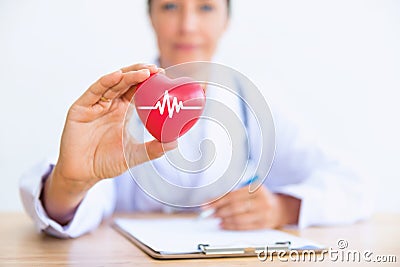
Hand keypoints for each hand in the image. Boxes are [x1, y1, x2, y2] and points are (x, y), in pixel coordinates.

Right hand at [43, 63, 176, 223]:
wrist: (84, 174)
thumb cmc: (107, 162)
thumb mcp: (135, 154)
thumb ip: (154, 149)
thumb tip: (174, 143)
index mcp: (122, 111)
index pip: (136, 90)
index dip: (148, 81)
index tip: (163, 74)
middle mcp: (109, 104)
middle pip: (125, 82)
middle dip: (140, 73)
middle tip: (155, 69)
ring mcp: (94, 105)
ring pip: (112, 83)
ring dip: (127, 75)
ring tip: (143, 71)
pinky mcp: (81, 108)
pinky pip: (94, 91)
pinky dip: (106, 81)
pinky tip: (118, 75)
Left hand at [207, 186, 300, 229]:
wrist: (280, 208)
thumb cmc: (261, 197)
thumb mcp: (251, 189)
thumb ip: (235, 192)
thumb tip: (213, 201)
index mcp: (257, 188)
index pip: (232, 195)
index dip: (217, 200)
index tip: (206, 204)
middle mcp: (261, 200)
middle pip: (234, 207)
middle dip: (218, 210)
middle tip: (208, 213)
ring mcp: (263, 213)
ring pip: (238, 218)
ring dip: (223, 219)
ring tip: (215, 218)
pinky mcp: (263, 224)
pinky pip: (243, 227)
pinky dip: (231, 226)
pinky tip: (223, 224)